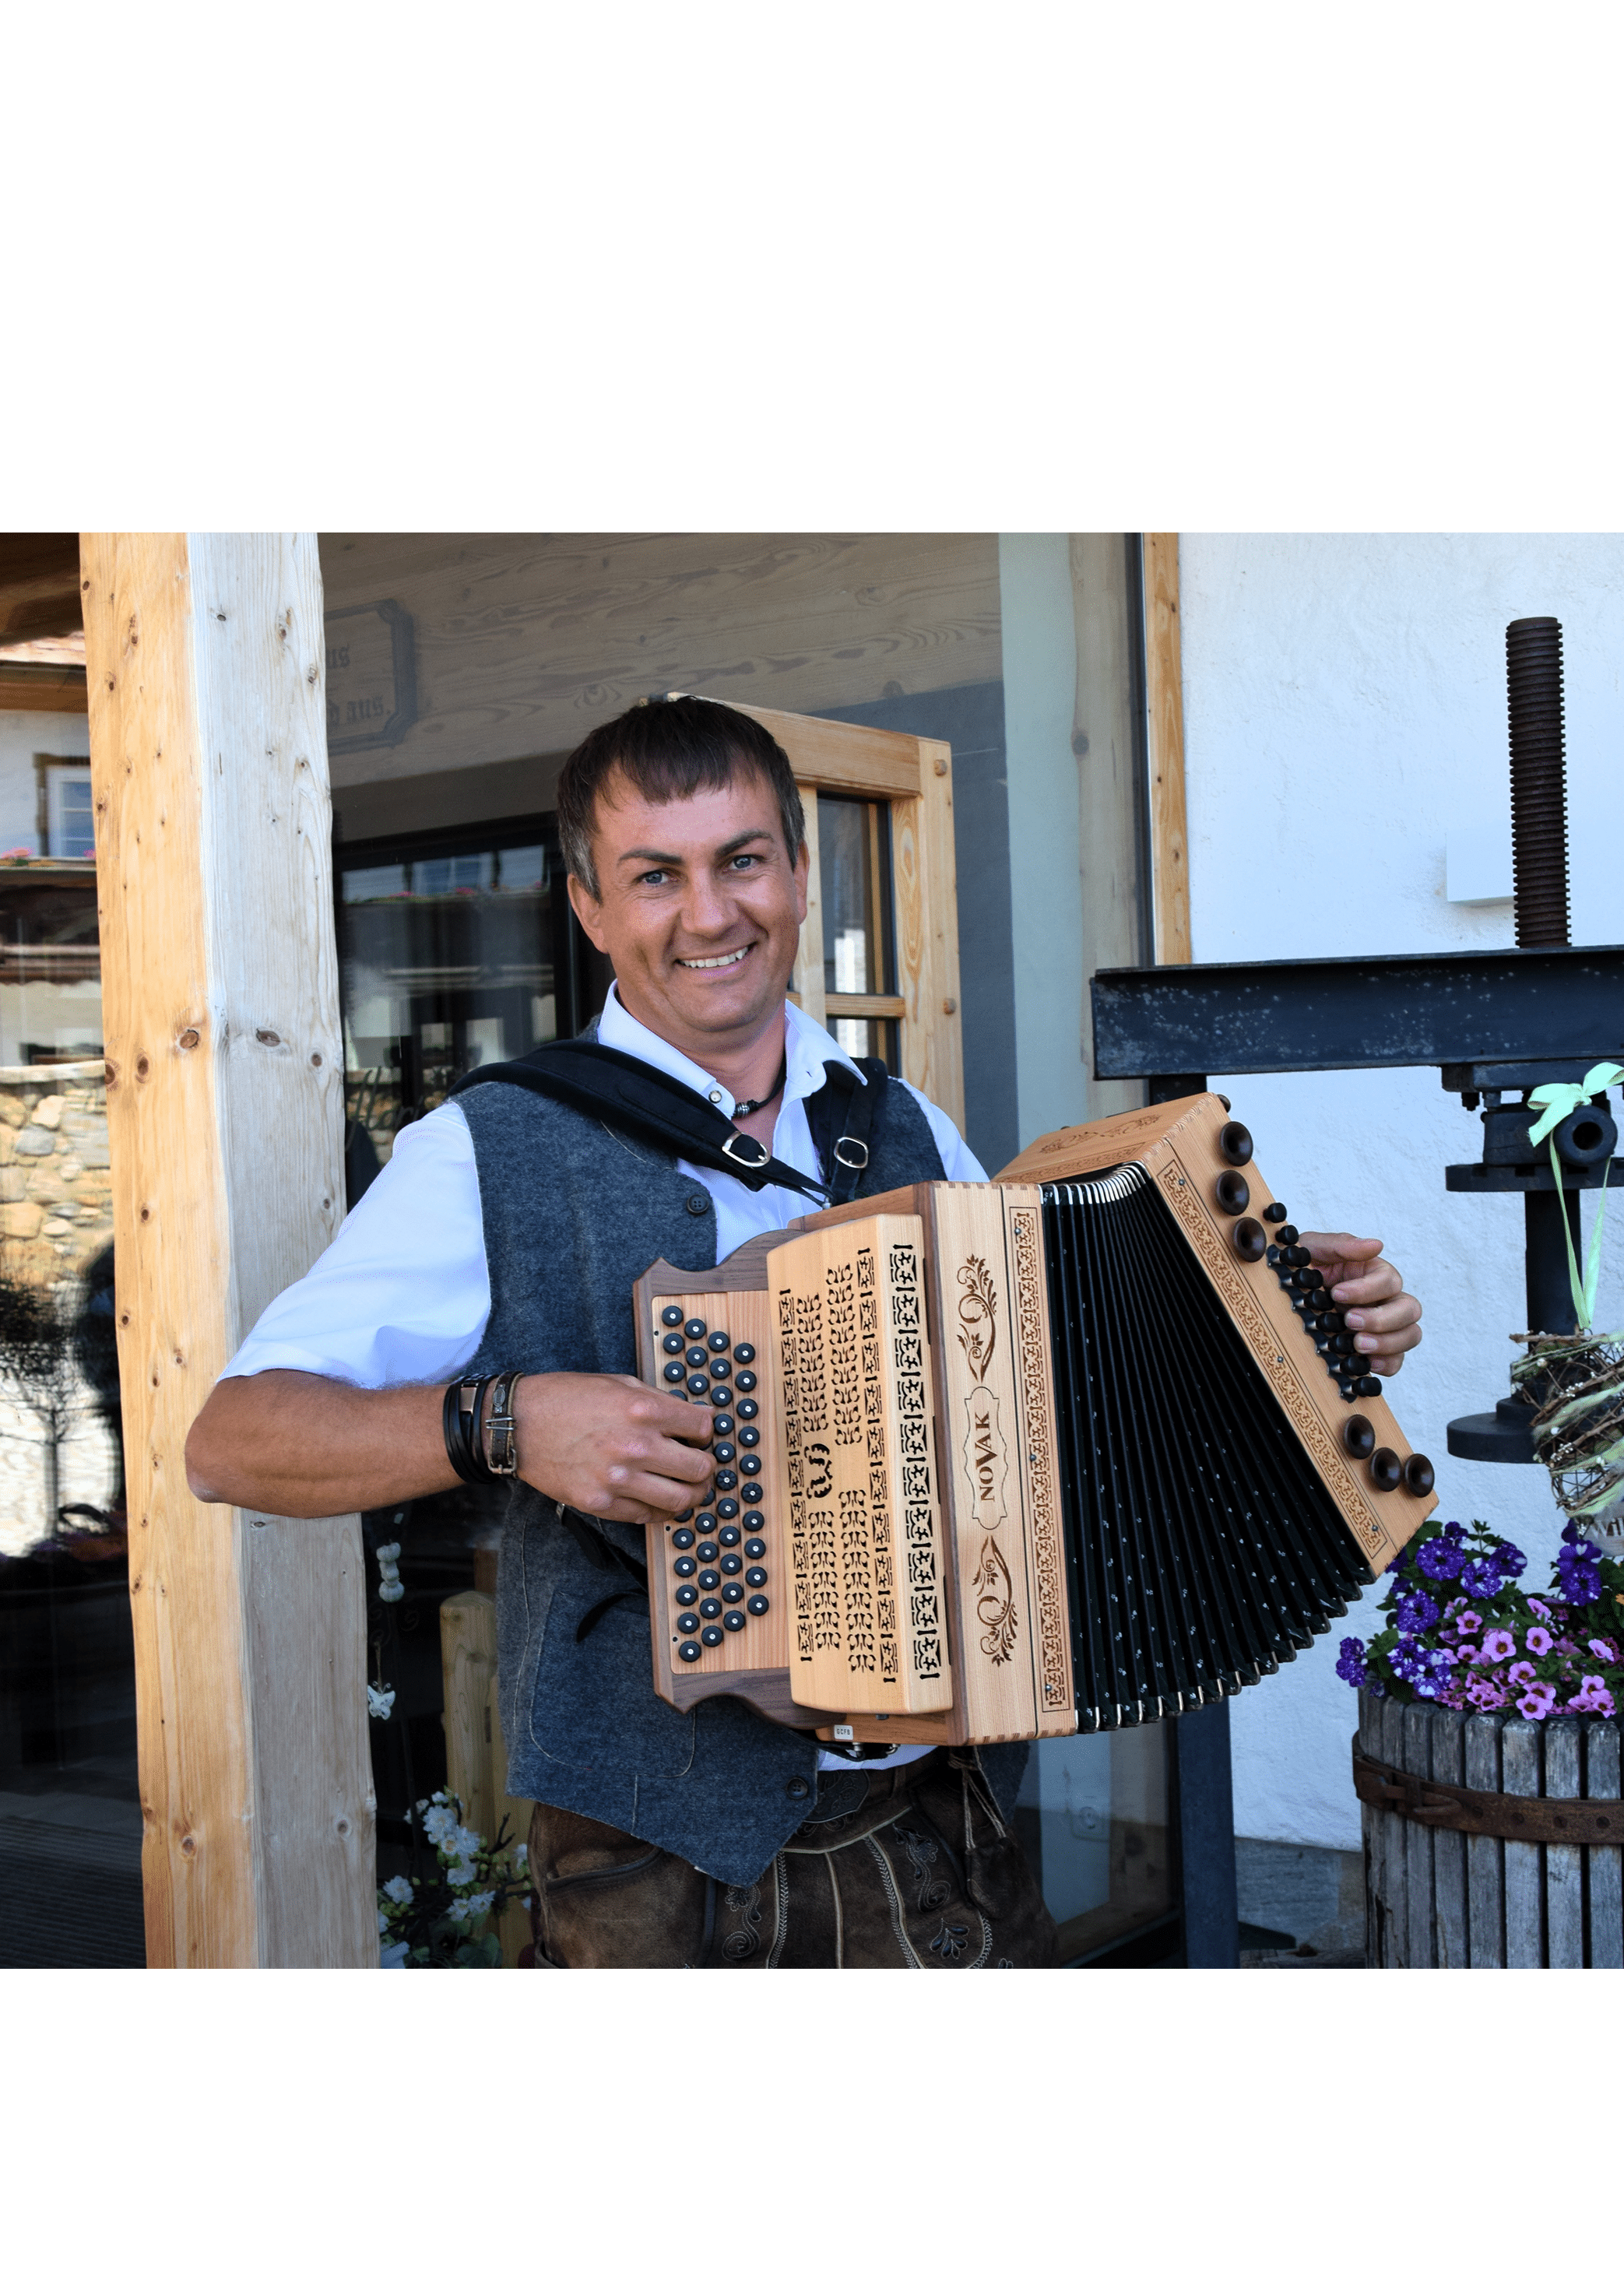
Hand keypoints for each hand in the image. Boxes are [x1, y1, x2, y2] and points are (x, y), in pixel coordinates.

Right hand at [514, 1373, 713, 1523]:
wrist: (518, 1425)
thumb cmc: (565, 1398)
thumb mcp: (618, 1383)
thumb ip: (659, 1401)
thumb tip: (697, 1418)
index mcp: (643, 1410)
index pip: (703, 1428)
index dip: (707, 1433)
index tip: (701, 1436)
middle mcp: (635, 1446)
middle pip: (700, 1469)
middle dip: (707, 1467)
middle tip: (702, 1465)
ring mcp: (618, 1479)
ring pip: (680, 1500)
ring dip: (691, 1495)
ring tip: (687, 1488)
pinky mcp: (601, 1503)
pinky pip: (647, 1516)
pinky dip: (660, 1510)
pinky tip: (657, 1498)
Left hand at [1300, 1234, 1421, 1376]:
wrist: (1281, 1295)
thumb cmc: (1302, 1270)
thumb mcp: (1313, 1250)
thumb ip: (1341, 1245)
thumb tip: (1375, 1245)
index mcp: (1373, 1273)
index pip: (1389, 1280)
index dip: (1366, 1289)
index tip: (1337, 1294)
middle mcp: (1384, 1300)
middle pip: (1409, 1309)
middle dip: (1381, 1318)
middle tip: (1350, 1321)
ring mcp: (1383, 1326)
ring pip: (1410, 1335)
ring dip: (1388, 1342)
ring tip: (1358, 1345)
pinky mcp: (1376, 1349)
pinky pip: (1396, 1360)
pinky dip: (1387, 1363)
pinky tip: (1366, 1362)